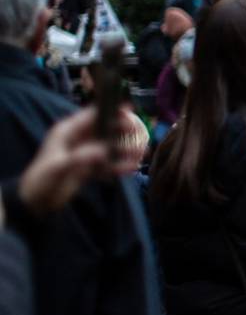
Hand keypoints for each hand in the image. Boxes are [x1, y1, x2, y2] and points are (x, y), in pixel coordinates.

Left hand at [19, 108, 135, 216]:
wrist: (35, 203)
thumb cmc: (42, 180)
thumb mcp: (59, 167)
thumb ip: (81, 157)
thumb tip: (104, 150)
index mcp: (67, 132)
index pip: (92, 116)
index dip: (111, 111)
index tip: (130, 110)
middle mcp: (78, 140)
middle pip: (105, 130)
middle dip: (123, 132)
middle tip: (141, 135)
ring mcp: (84, 154)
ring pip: (109, 148)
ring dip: (124, 150)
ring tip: (141, 154)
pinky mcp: (88, 169)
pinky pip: (107, 164)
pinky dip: (119, 166)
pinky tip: (131, 169)